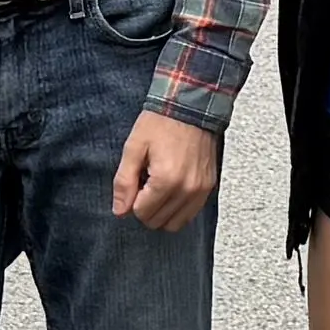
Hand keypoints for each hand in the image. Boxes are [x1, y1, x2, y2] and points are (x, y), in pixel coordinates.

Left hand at [112, 111, 219, 232]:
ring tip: (158, 188)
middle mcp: (187, 189)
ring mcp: (201, 190)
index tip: (136, 182)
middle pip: (158, 221)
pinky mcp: (209, 186)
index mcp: (166, 180)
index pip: (142, 213)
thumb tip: (120, 211)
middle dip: (146, 208)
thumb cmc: (160, 123)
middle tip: (145, 184)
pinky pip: (191, 213)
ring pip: (175, 223)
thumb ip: (124, 182)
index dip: (132, 201)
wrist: (191, 106)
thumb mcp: (134, 148)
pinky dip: (178, 209)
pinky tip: (172, 190)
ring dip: (162, 212)